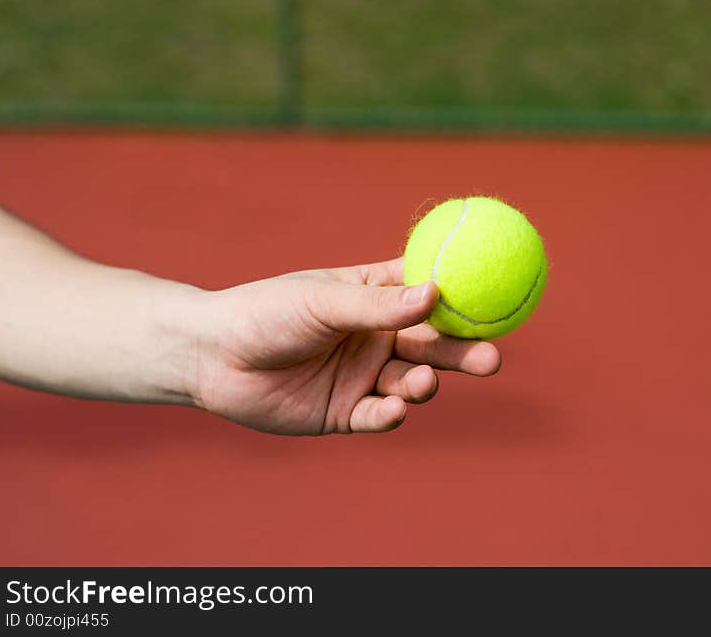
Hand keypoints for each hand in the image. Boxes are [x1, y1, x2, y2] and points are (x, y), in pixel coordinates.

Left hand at [188, 258, 500, 434]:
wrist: (213, 357)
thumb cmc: (265, 313)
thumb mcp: (322, 300)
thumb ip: (378, 304)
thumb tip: (437, 293)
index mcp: (374, 298)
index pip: (429, 294)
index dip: (464, 298)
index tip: (497, 299)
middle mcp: (376, 337)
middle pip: (433, 344)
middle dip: (464, 352)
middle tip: (491, 358)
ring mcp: (363, 376)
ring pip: (411, 382)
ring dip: (422, 384)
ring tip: (418, 382)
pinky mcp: (346, 413)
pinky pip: (379, 417)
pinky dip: (389, 415)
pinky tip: (392, 409)